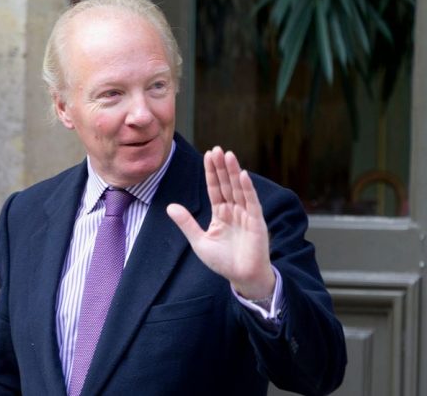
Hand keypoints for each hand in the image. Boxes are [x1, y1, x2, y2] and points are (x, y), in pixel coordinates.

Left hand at [166, 147, 274, 298]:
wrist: (242, 278)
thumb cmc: (223, 262)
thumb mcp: (199, 241)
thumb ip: (187, 223)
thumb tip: (170, 206)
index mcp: (221, 214)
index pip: (215, 188)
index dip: (211, 172)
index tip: (208, 155)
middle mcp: (234, 211)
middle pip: (226, 184)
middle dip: (221, 167)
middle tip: (216, 148)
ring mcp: (246, 215)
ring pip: (238, 189)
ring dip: (233, 172)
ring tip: (228, 155)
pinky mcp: (256, 222)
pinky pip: (251, 202)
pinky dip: (247, 189)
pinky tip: (242, 175)